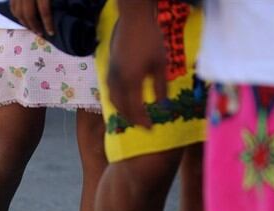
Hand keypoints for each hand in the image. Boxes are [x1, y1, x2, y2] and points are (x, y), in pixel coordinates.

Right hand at [9, 0, 54, 36]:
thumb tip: (57, 14)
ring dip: (25, 23)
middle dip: (34, 26)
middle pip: (28, 14)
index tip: (51, 33)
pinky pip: (12, 6)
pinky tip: (24, 19)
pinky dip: (17, 15)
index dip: (48, 23)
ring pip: (18, 12)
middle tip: (40, 33)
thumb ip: (55, 2)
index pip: (44, 10)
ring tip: (32, 28)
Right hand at [107, 0, 166, 127]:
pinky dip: (116, 99)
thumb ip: (161, 86)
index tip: (150, 129)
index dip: (142, 120)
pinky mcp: (110, 67)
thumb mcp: (161, 63)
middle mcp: (118, 80)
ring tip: (132, 116)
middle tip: (142, 125)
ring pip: (112, 98)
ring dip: (122, 110)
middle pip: (121, 106)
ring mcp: (111, 73)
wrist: (134, 19)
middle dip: (131, 118)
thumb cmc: (151, 38)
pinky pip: (110, 89)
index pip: (135, 108)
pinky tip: (124, 99)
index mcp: (131, 81)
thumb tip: (163, 104)